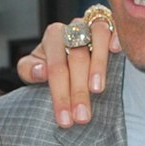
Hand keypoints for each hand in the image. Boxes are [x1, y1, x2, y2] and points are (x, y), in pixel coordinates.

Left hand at [16, 8, 118, 127]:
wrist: (71, 48)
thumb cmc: (53, 64)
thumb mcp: (34, 67)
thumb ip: (28, 69)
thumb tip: (40, 71)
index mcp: (54, 37)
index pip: (56, 68)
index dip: (60, 95)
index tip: (65, 121)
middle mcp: (74, 28)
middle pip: (77, 57)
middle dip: (78, 90)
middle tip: (82, 117)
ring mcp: (93, 25)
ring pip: (96, 37)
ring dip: (98, 64)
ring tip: (97, 90)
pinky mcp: (112, 24)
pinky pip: (114, 25)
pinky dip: (116, 36)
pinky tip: (116, 51)